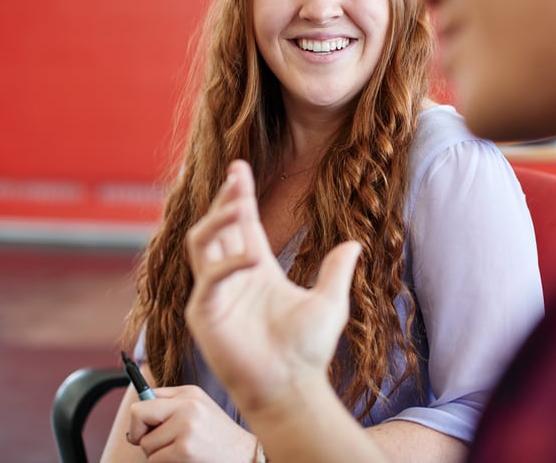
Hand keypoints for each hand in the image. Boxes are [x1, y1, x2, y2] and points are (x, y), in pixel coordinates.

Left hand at [126, 385, 255, 462]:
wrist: (243, 455)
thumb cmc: (217, 434)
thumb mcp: (198, 407)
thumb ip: (169, 403)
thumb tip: (136, 413)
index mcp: (189, 394)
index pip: (144, 398)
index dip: (139, 418)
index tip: (144, 429)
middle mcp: (187, 406)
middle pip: (138, 417)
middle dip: (140, 435)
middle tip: (157, 443)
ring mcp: (186, 428)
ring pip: (146, 444)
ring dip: (157, 453)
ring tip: (180, 451)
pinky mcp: (184, 450)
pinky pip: (155, 460)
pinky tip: (183, 459)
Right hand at [184, 160, 361, 416]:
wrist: (293, 387)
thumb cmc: (308, 351)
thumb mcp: (330, 302)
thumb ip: (336, 271)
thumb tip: (354, 243)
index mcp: (257, 269)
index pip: (242, 223)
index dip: (238, 196)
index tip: (240, 167)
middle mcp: (232, 276)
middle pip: (217, 225)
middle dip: (224, 198)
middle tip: (237, 176)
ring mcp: (215, 294)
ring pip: (201, 243)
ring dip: (216, 220)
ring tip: (238, 205)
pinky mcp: (205, 314)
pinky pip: (207, 279)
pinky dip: (226, 264)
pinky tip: (248, 256)